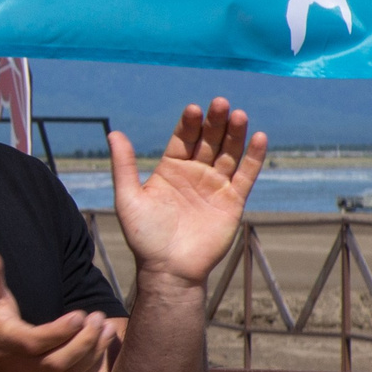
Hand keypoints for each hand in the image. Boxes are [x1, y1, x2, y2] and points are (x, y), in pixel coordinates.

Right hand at [0, 244, 110, 371]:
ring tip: (105, 327)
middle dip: (83, 341)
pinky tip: (100, 345)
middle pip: (58, 362)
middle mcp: (22, 367)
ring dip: (93, 352)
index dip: (60, 331)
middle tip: (97, 318)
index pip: (36, 342)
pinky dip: (92, 367)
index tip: (80, 313)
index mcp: (8, 343)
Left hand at [111, 98, 265, 287]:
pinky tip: (258, 137)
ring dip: (235, 134)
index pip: (183, 139)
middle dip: (215, 122)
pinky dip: (253, 157)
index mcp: (171, 169)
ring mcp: (215, 186)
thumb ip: (124, 166)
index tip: (193, 108)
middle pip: (209, 141)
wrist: (168, 269)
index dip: (189, 124)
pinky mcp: (233, 201)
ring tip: (239, 115)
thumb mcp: (128, 198)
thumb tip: (113, 133)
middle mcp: (195, 174)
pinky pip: (246, 176)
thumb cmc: (144, 236)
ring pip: (229, 154)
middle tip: (221, 103)